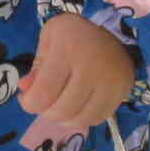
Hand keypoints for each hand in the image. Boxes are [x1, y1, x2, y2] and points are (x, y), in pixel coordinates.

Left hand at [18, 13, 133, 133]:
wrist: (111, 30)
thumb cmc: (72, 34)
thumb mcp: (48, 39)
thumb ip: (35, 67)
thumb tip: (26, 91)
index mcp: (68, 49)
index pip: (43, 94)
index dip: (29, 103)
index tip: (27, 98)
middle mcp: (92, 67)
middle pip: (62, 111)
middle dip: (46, 113)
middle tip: (45, 102)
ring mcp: (111, 82)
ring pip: (81, 120)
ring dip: (64, 120)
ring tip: (60, 106)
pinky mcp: (123, 92)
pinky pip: (98, 119)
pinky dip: (83, 119)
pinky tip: (78, 107)